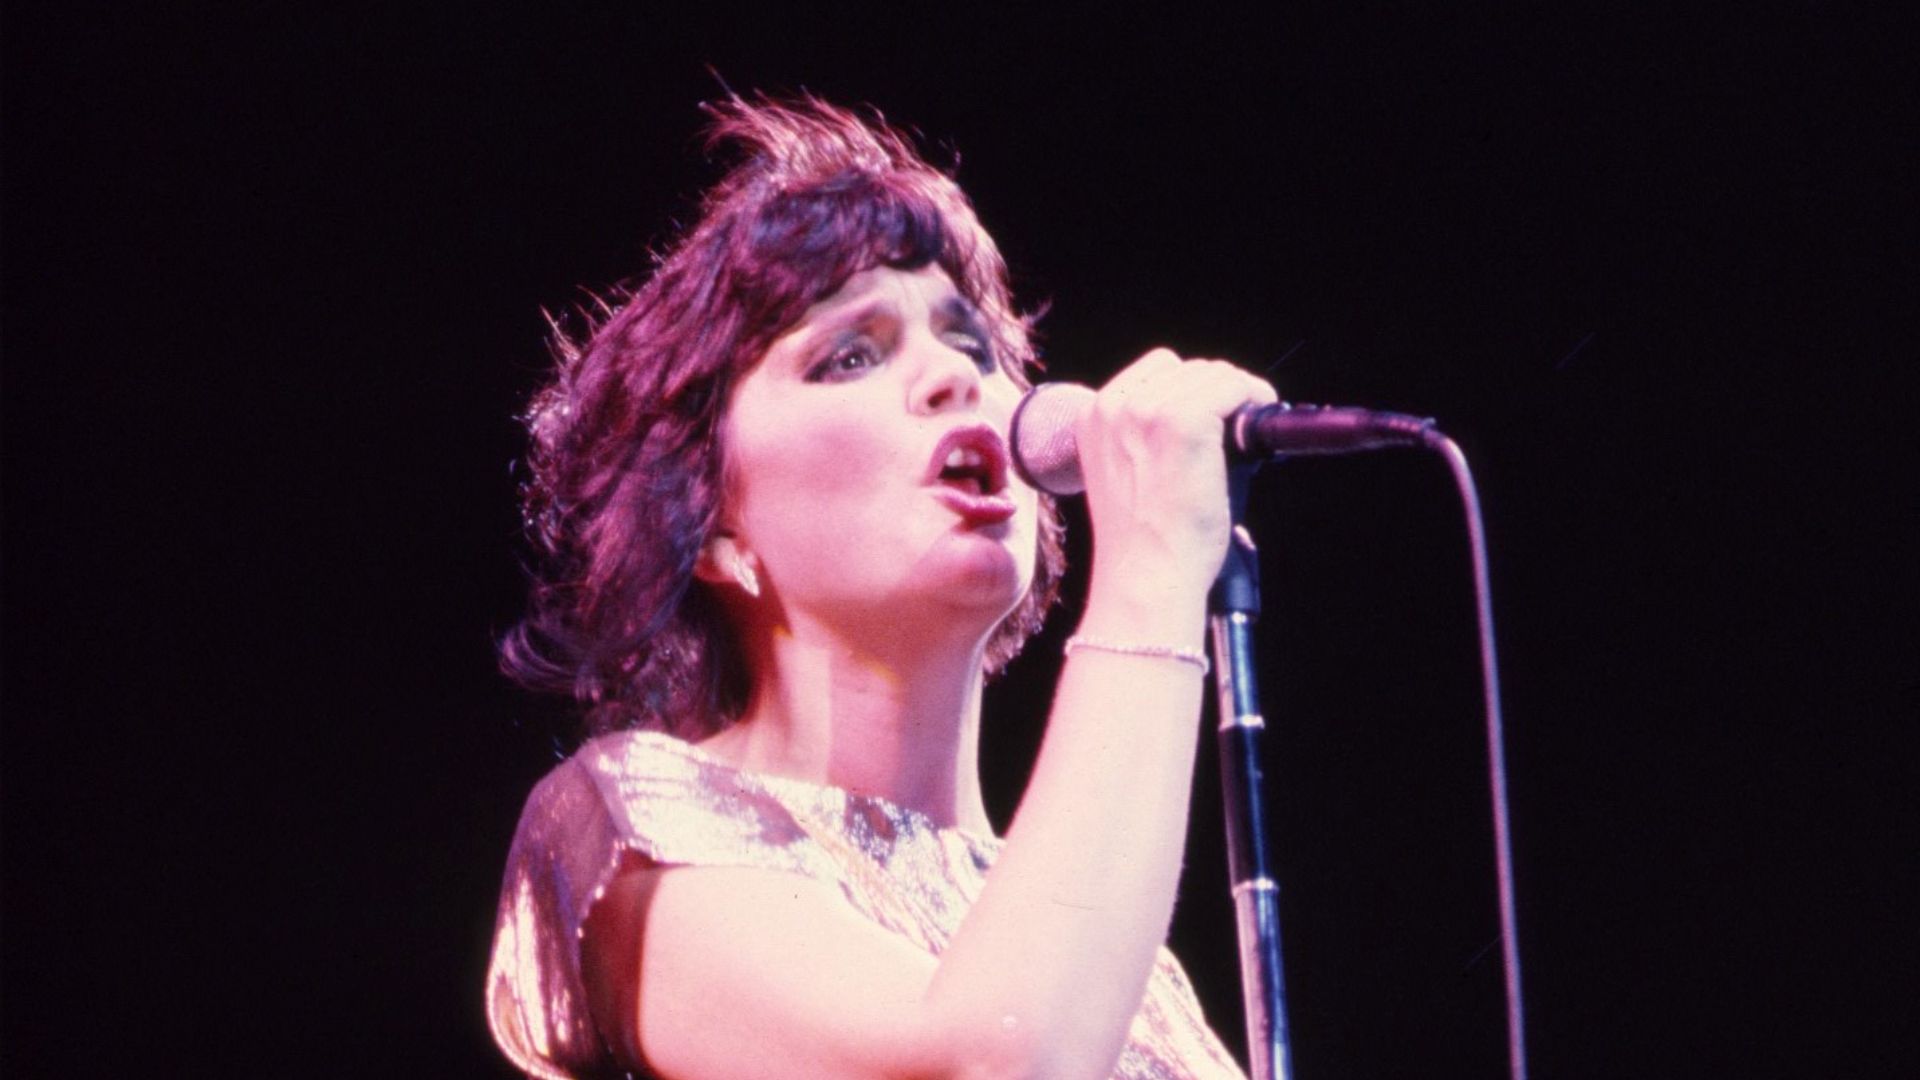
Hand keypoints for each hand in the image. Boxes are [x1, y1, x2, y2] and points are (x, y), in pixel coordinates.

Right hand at [1075, 348, 1278, 607]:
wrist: (1146, 576)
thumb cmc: (1144, 542)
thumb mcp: (1126, 474)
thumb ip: (1147, 437)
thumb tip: (1210, 415)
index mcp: (1091, 416)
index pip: (1154, 371)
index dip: (1190, 391)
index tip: (1212, 414)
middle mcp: (1114, 406)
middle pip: (1186, 369)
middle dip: (1216, 393)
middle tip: (1237, 426)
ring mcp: (1148, 411)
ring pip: (1212, 375)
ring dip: (1235, 396)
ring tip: (1247, 428)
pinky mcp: (1185, 421)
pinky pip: (1233, 388)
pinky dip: (1252, 400)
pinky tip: (1256, 425)